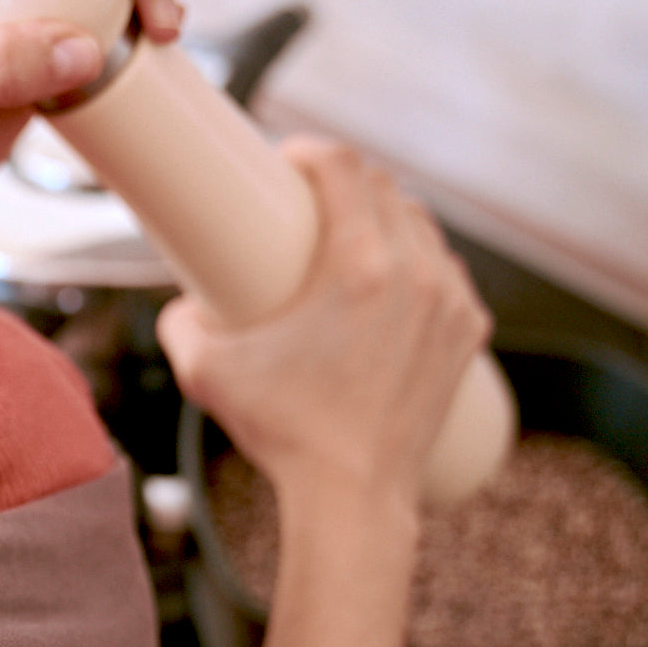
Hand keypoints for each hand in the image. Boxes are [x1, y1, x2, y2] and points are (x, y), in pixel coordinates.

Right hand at [157, 137, 490, 504]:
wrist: (352, 496)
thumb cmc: (281, 433)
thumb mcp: (206, 370)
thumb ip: (181, 323)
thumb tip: (182, 304)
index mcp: (359, 267)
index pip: (346, 168)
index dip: (313, 150)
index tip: (288, 161)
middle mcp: (416, 274)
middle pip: (386, 188)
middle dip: (347, 180)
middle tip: (308, 198)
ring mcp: (450, 302)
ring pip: (421, 226)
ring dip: (386, 214)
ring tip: (350, 232)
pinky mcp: (466, 332)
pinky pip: (444, 270)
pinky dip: (418, 259)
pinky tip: (392, 272)